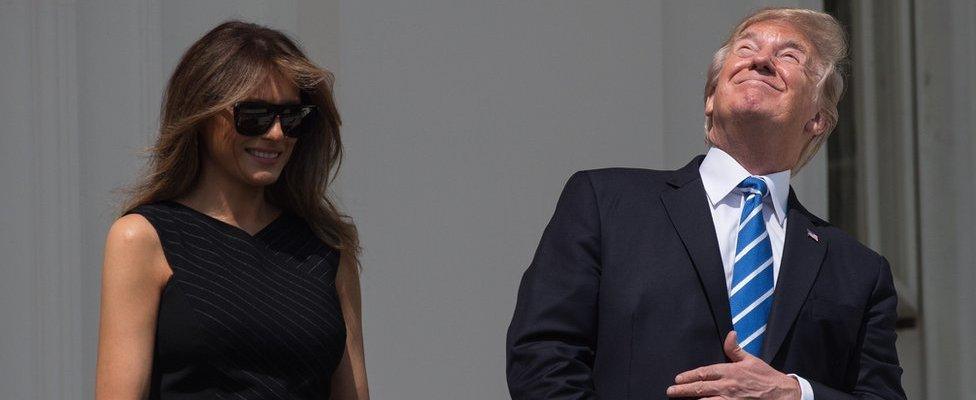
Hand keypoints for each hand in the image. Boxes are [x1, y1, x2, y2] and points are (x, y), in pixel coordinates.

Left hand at [666, 331, 800, 398]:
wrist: (781, 394)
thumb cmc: (765, 377)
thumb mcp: (750, 360)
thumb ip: (735, 349)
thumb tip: (730, 334)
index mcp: (730, 372)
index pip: (704, 373)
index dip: (689, 376)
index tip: (678, 379)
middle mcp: (728, 386)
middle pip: (701, 388)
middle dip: (683, 390)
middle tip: (670, 392)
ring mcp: (730, 399)